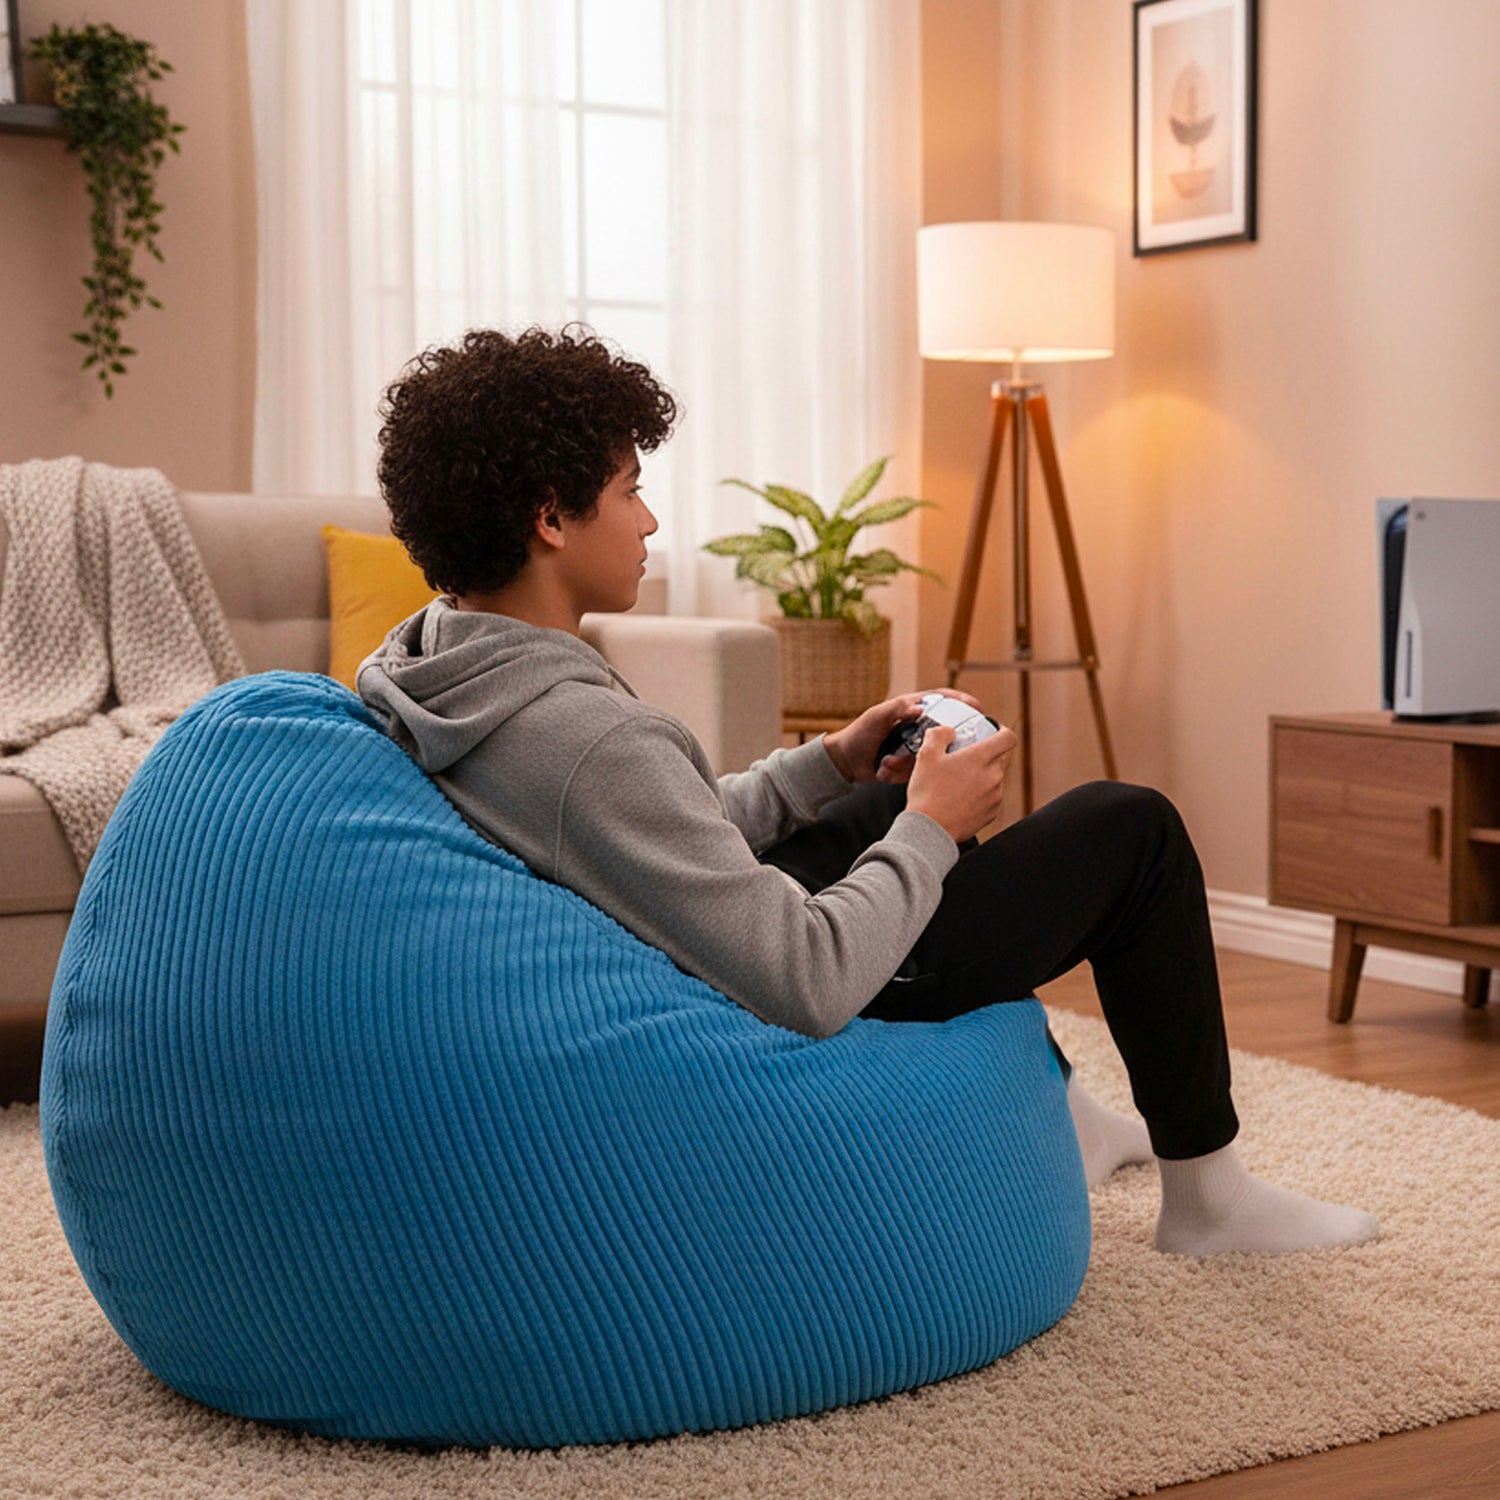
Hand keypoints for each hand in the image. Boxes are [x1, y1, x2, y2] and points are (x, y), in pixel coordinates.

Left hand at [821, 689, 984, 783]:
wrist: (845, 762)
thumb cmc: (859, 733)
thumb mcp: (876, 716)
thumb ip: (898, 709)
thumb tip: (921, 708)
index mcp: (911, 710)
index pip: (942, 700)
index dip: (961, 701)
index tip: (977, 708)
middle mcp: (917, 728)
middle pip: (944, 730)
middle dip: (947, 741)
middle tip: (947, 749)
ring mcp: (915, 747)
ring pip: (931, 755)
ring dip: (907, 762)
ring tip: (887, 762)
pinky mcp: (910, 766)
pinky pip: (917, 771)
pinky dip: (898, 772)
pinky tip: (883, 769)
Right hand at [904, 719, 1018, 842]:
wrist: (930, 829)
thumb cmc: (927, 792)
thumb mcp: (926, 755)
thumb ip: (939, 735)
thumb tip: (948, 731)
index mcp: (981, 758)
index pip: (1007, 738)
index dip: (1002, 731)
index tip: (995, 731)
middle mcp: (993, 776)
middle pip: (998, 758)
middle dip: (984, 756)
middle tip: (963, 759)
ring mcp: (995, 796)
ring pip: (994, 778)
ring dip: (981, 776)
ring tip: (957, 783)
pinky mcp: (992, 813)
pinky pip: (990, 798)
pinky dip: (980, 795)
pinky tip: (960, 799)